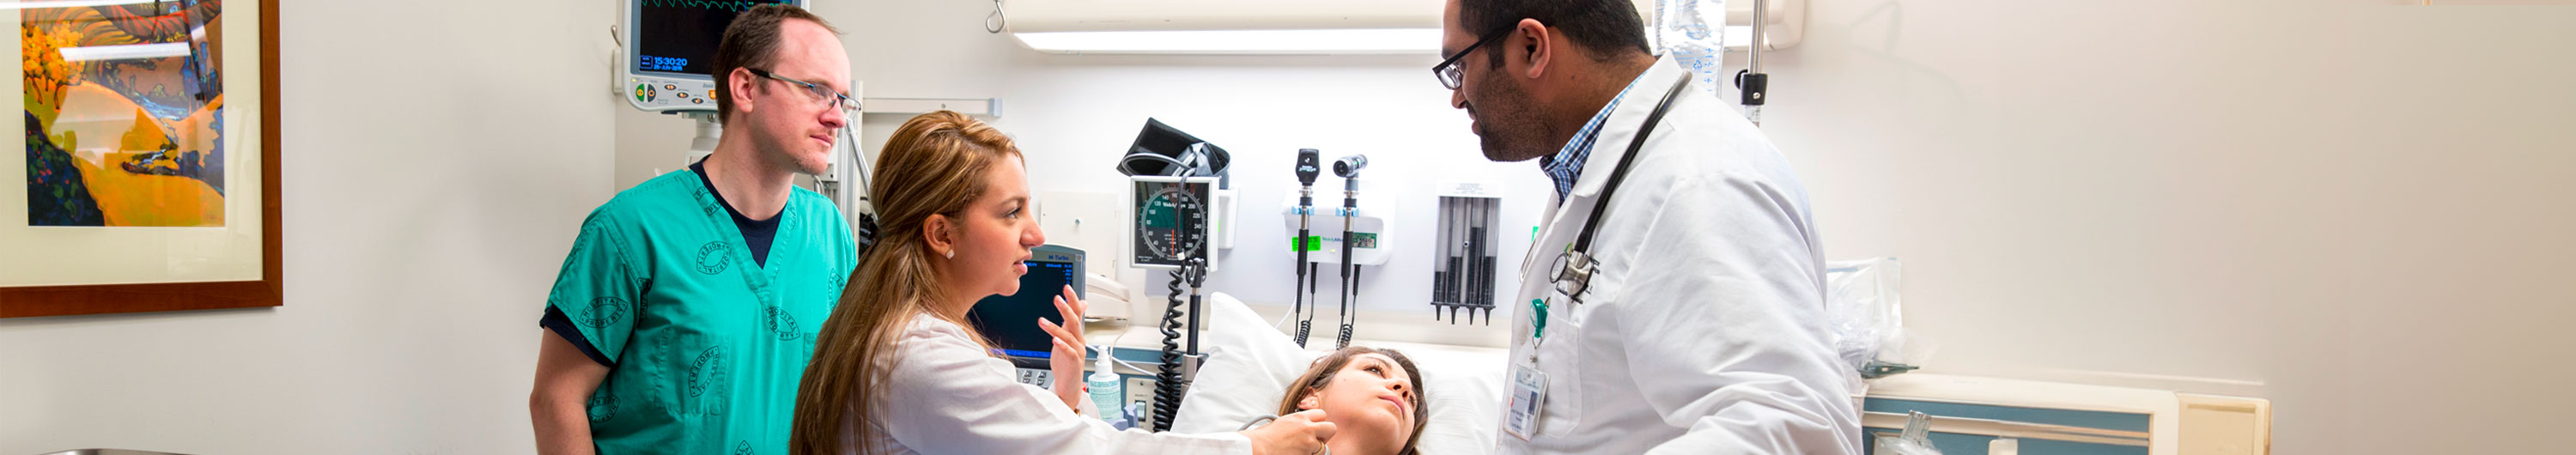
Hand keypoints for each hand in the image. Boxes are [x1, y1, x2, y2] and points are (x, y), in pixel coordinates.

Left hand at [1037, 284, 1088, 410]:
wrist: (1069, 386)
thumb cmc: (1066, 364)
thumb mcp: (1067, 339)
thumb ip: (1070, 323)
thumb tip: (1079, 305)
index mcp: (1076, 334)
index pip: (1077, 313)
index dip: (1073, 300)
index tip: (1066, 287)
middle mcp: (1079, 341)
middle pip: (1075, 321)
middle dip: (1066, 308)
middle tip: (1057, 298)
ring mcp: (1078, 352)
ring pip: (1069, 336)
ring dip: (1055, 327)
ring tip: (1042, 321)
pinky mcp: (1074, 363)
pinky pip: (1069, 352)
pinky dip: (1062, 345)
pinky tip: (1054, 340)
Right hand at [1241, 409, 1334, 454]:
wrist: (1258, 449)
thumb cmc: (1264, 437)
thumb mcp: (1282, 423)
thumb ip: (1297, 423)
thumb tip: (1306, 427)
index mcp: (1300, 417)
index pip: (1322, 414)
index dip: (1319, 422)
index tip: (1314, 428)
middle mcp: (1307, 429)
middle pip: (1331, 428)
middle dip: (1326, 435)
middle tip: (1316, 441)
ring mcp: (1308, 444)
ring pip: (1323, 447)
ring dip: (1314, 450)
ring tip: (1299, 450)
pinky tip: (1294, 454)